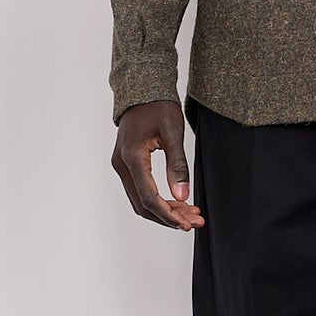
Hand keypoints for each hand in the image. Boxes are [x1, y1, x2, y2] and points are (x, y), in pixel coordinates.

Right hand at [112, 100, 204, 230]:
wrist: (142, 92)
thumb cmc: (158, 107)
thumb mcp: (173, 133)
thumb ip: (177, 165)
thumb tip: (182, 195)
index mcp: (132, 157)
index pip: (149, 197)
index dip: (169, 215)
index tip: (188, 223)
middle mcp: (121, 164)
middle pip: (143, 204)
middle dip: (169, 217)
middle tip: (194, 222)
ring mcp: (120, 165)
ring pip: (140, 200)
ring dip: (164, 211)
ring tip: (190, 215)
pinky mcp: (126, 165)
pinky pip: (140, 190)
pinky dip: (158, 201)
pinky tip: (178, 203)